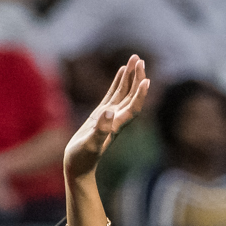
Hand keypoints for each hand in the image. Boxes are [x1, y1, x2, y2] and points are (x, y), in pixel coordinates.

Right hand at [64, 55, 149, 181]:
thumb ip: (100, 129)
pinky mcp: (101, 114)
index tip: (146, 79)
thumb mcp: (90, 144)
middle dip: (137, 78)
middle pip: (132, 95)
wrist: (78, 167)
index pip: (133, 107)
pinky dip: (118, 82)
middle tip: (139, 59)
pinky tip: (122, 71)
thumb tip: (108, 112)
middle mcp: (117, 119)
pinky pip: (113, 94)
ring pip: (124, 92)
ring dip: (130, 76)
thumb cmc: (83, 158)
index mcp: (117, 125)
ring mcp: (110, 116)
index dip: (140, 94)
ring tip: (134, 59)